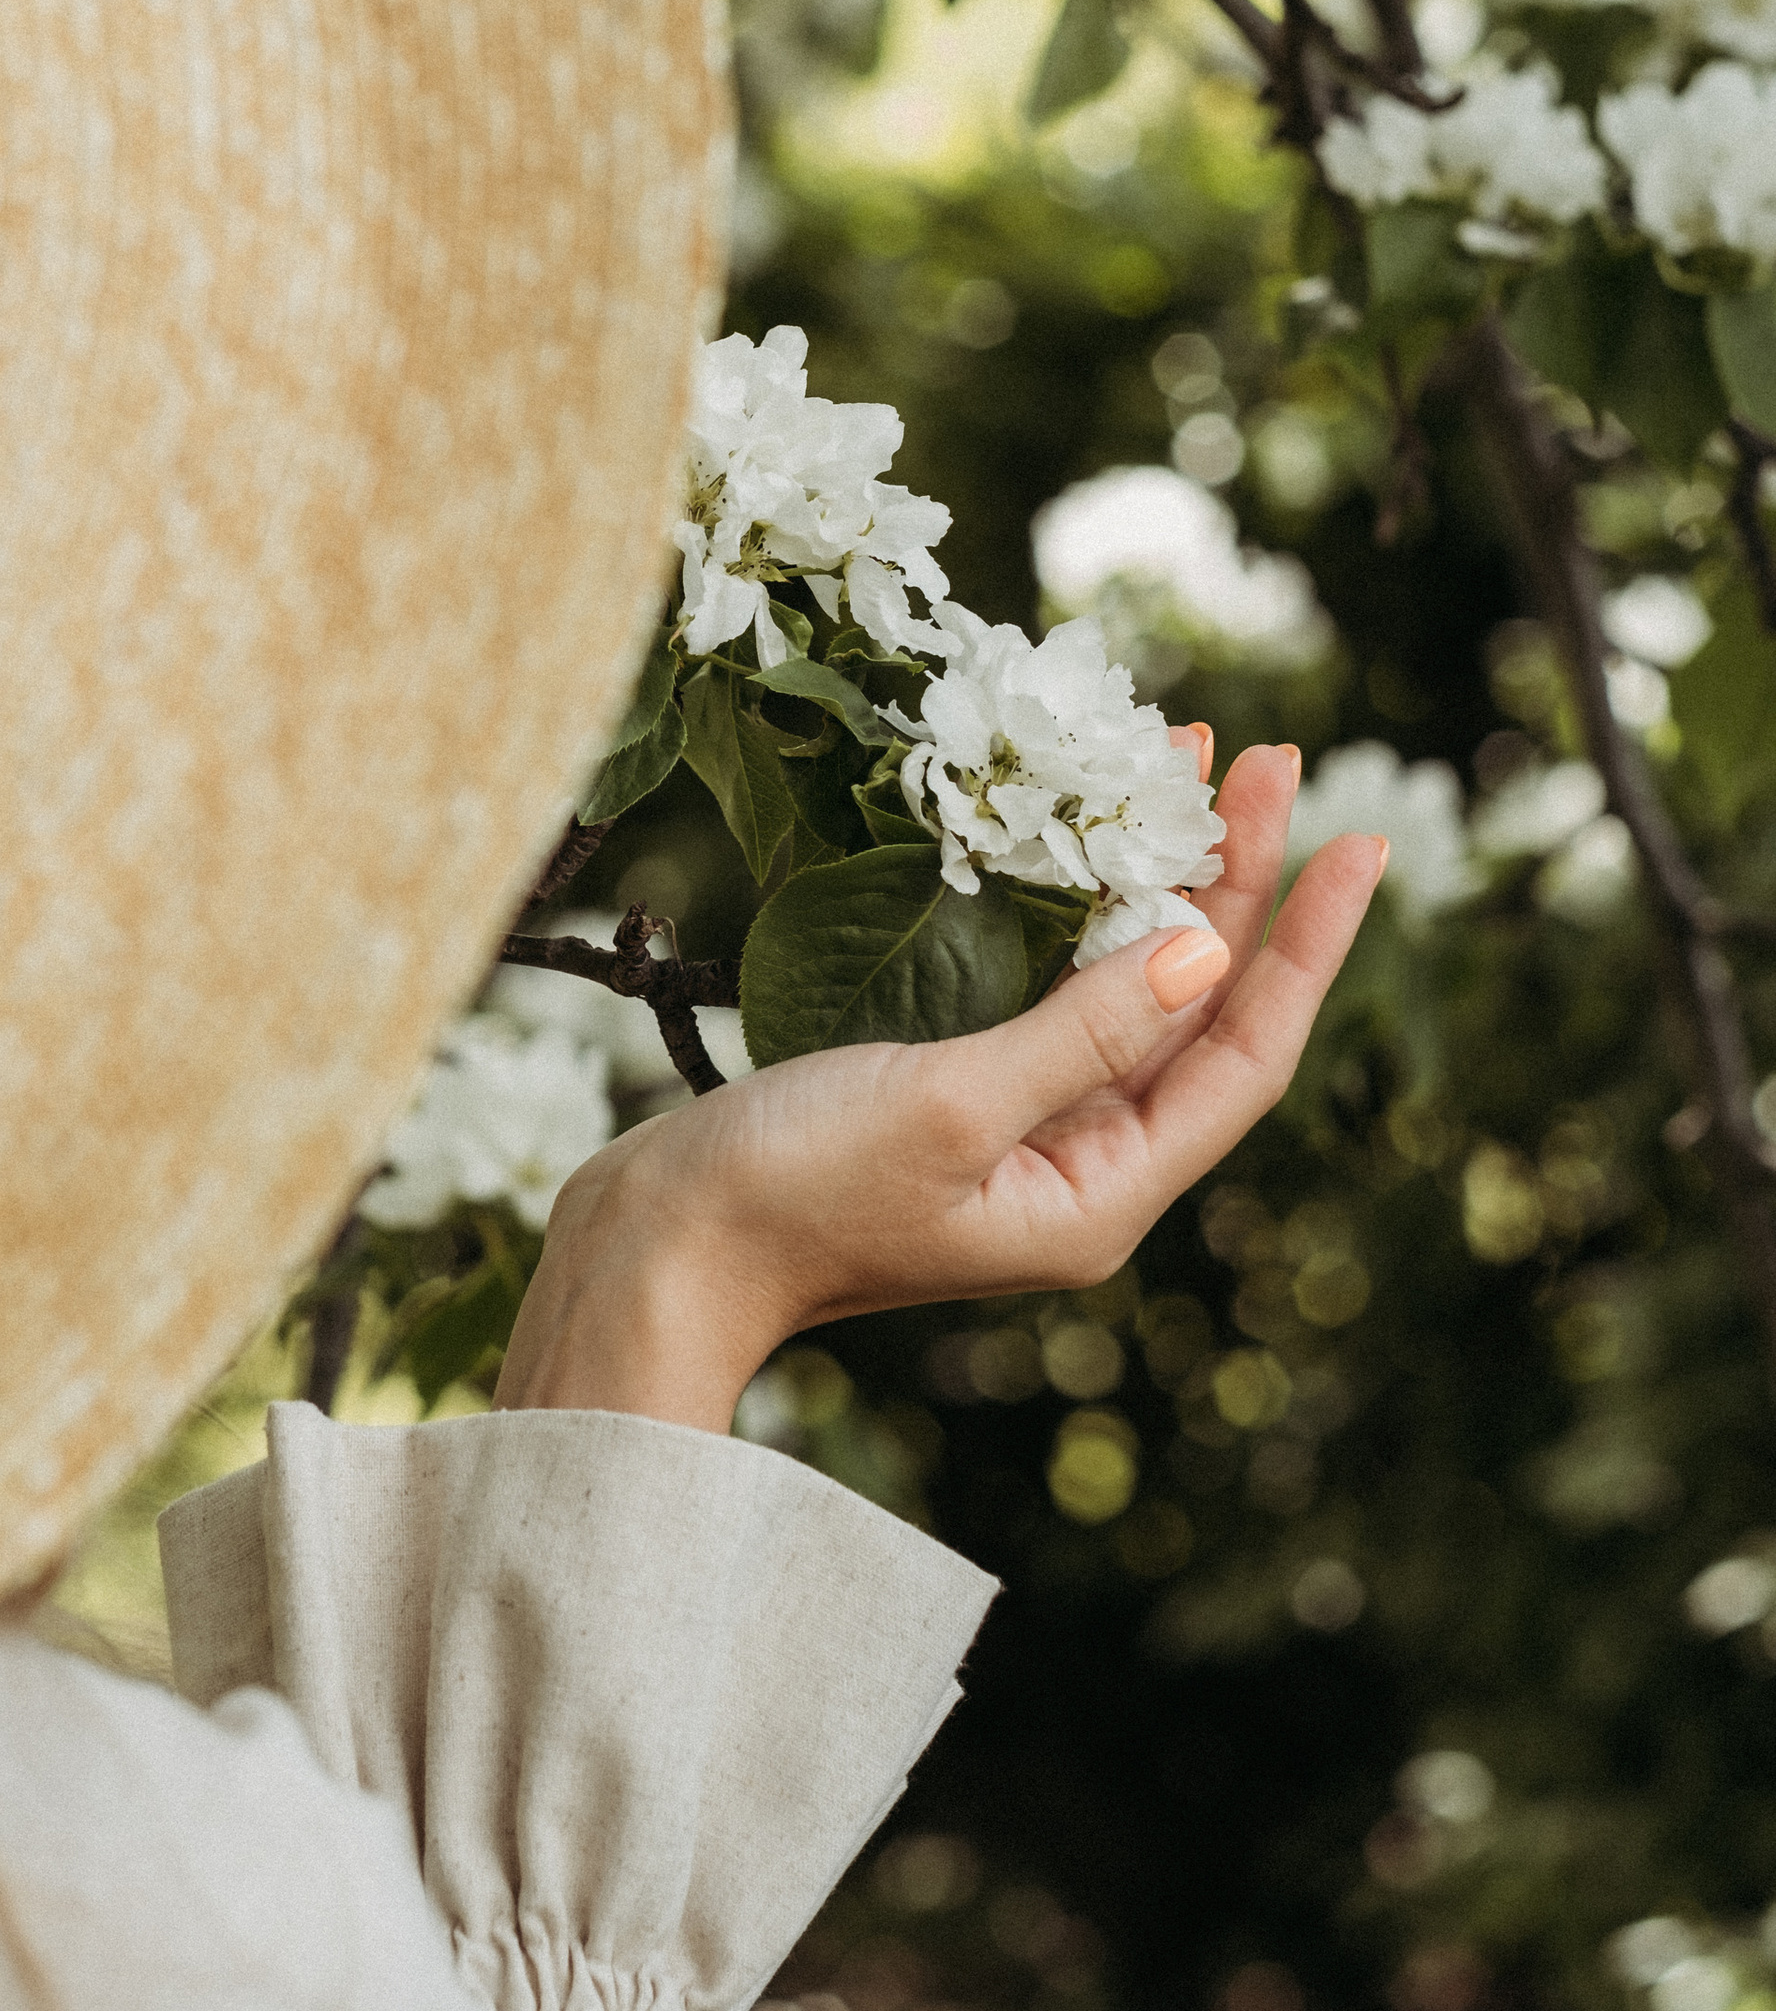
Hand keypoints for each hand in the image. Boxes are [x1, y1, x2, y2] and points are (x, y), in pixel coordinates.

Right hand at [491, 743, 1385, 1433]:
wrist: (653, 1251)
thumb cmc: (789, 1194)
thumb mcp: (947, 1104)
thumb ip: (1079, 1030)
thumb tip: (1199, 954)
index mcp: (1100, 1197)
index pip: (1245, 1059)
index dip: (1307, 948)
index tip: (1358, 841)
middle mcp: (1078, 1169)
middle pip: (1194, 1014)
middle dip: (1237, 885)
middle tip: (1268, 758)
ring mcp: (1015, 1135)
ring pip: (1125, 992)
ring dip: (1161, 882)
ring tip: (1189, 767)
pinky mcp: (950, 1100)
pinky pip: (1051, 993)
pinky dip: (1079, 911)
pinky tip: (1086, 842)